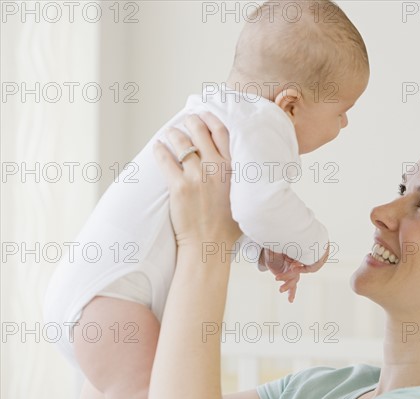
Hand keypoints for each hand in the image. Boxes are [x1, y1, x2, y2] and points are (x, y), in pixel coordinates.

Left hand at [153, 113, 241, 248]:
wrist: (209, 243)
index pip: (222, 132)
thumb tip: (232, 162)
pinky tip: (158, 147)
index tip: (204, 115)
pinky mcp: (178, 186)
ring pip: (181, 142)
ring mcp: (196, 176)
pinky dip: (160, 150)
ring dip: (173, 133)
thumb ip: (237, 176)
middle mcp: (215, 167)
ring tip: (169, 133)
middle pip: (200, 131)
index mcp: (233, 168)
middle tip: (185, 120)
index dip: (211, 119)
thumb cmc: (227, 224)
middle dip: (191, 121)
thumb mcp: (242, 194)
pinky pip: (165, 159)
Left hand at [260, 249, 303, 302]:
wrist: (271, 255)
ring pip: (294, 280)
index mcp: (294, 256)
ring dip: (288, 286)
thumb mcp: (272, 248)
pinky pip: (292, 287)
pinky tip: (290, 300)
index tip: (291, 267)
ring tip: (280, 290)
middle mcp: (296, 265)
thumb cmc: (273, 249)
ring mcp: (294, 273)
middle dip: (287, 276)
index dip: (295, 265)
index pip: (297, 261)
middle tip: (277, 278)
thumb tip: (272, 247)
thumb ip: (274, 249)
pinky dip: (291, 293)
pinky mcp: (290, 279)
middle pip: (295, 272)